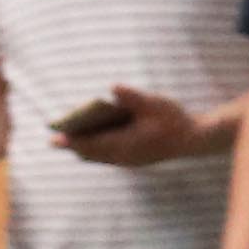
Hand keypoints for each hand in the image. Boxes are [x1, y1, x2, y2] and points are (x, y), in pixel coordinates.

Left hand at [64, 85, 214, 172]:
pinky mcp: (134, 160)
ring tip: (69, 142)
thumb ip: (132, 97)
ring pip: (100, 158)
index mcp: (126, 143)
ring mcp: (130, 160)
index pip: (92, 144)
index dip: (72, 141)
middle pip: (92, 154)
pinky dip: (96, 151)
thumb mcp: (154, 104)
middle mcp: (124, 156)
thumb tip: (113, 88)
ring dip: (85, 150)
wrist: (194, 140)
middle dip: (74, 146)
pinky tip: (92, 145)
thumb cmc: (174, 120)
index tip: (55, 139)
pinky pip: (108, 158)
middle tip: (54, 140)